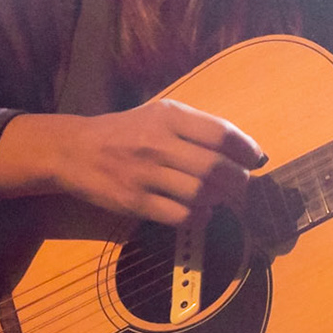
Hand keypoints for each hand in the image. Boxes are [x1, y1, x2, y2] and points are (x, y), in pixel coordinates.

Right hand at [0, 100, 264, 225]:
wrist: (74, 150)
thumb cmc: (127, 131)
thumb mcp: (160, 115)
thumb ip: (197, 128)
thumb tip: (243, 151)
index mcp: (169, 117)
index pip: (221, 134)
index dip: (247, 150)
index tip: (258, 160)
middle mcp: (158, 143)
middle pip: (216, 168)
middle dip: (239, 181)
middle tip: (243, 186)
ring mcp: (145, 174)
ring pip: (200, 194)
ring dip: (219, 200)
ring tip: (222, 198)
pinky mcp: (134, 202)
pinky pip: (179, 215)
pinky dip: (197, 217)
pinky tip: (200, 212)